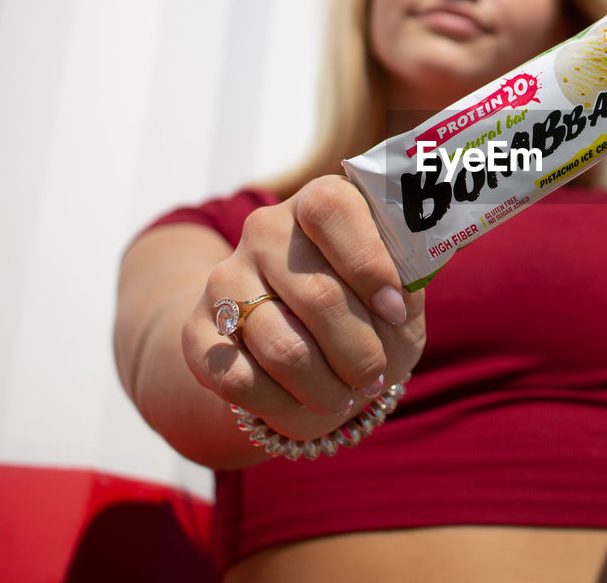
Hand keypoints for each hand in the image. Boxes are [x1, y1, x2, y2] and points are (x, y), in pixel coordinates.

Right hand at [181, 176, 425, 440]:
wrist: (304, 348)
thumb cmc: (369, 309)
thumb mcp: (402, 289)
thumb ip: (408, 277)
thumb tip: (401, 291)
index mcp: (320, 202)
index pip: (332, 210)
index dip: (368, 264)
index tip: (395, 311)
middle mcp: (265, 230)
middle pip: (317, 295)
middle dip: (359, 351)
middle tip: (375, 376)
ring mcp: (224, 278)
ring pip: (281, 347)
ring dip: (325, 387)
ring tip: (345, 395)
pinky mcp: (197, 332)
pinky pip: (239, 380)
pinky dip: (283, 405)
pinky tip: (302, 401)